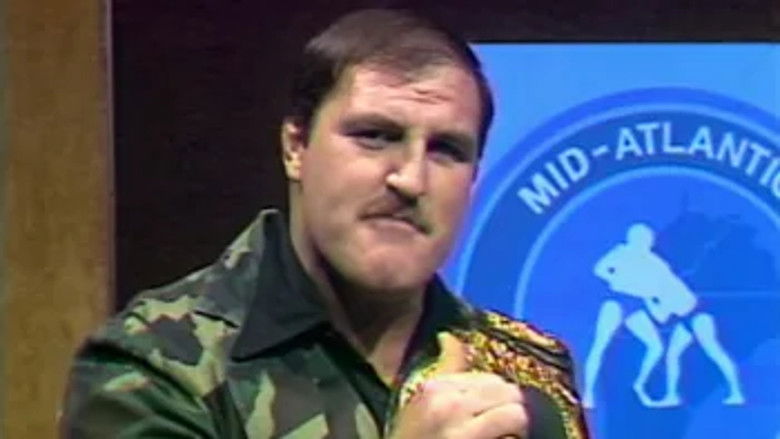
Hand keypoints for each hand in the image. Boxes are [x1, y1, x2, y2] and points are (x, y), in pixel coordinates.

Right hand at [389, 332, 527, 438]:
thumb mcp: (420, 407)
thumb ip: (444, 371)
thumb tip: (450, 337)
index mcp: (433, 388)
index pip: (485, 377)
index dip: (495, 396)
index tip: (492, 411)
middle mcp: (448, 401)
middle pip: (505, 389)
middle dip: (510, 406)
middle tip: (505, 426)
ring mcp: (461, 428)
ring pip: (515, 410)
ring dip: (517, 425)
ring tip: (507, 435)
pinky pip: (514, 431)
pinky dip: (515, 437)